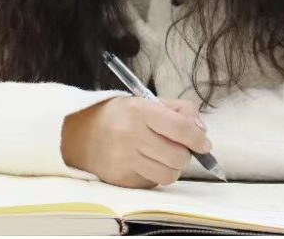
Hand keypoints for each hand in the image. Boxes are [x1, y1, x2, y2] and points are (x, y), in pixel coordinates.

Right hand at [61, 97, 210, 188]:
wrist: (79, 133)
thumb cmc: (120, 114)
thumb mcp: (147, 100)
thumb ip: (179, 110)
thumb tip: (201, 132)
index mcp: (140, 110)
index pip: (180, 129)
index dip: (198, 139)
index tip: (204, 144)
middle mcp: (131, 135)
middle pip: (178, 156)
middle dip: (186, 154)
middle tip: (181, 148)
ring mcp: (124, 160)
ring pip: (168, 175)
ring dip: (174, 167)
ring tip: (166, 156)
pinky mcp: (121, 179)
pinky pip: (153, 183)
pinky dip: (157, 174)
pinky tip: (148, 162)